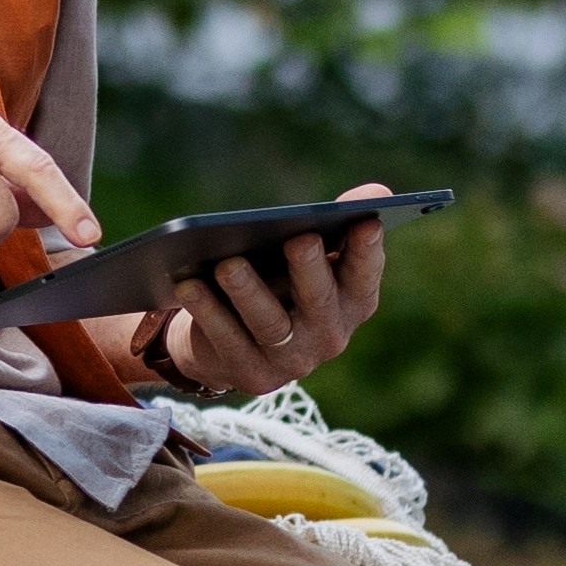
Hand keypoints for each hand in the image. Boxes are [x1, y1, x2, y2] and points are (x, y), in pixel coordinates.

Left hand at [136, 183, 392, 395]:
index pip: (364, 276)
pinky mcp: (254, 375)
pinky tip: (189, 285)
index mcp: (351, 301)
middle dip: (310, 268)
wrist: (232, 344)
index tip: (366, 222)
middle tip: (299, 238)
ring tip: (227, 263)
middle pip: (319, 300)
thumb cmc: (279, 283)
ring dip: (248, 291)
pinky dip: (208, 312)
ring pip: (271, 324)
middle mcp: (330, 335)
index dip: (368, 251)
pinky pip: (229, 341)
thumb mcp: (306, 256)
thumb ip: (334, 223)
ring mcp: (293, 360)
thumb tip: (376, 191)